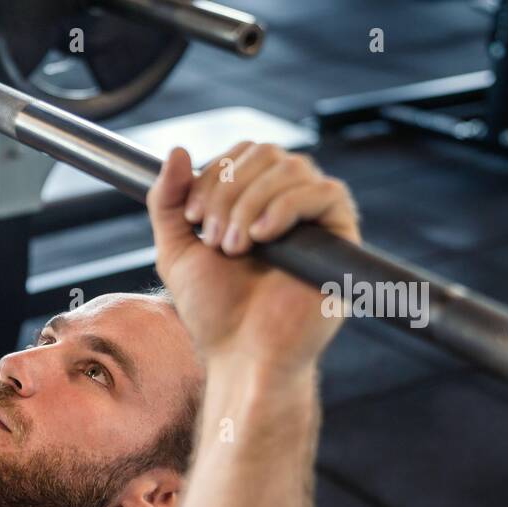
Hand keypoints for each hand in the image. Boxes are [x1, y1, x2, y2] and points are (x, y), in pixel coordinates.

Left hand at [146, 143, 360, 376]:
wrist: (242, 354)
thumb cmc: (214, 312)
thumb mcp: (175, 251)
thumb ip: (168, 202)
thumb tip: (177, 150)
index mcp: (253, 202)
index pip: (242, 153)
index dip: (214, 174)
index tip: (192, 217)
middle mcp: (287, 204)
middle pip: (266, 153)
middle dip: (228, 190)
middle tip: (213, 238)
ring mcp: (314, 219)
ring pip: (292, 167)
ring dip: (250, 203)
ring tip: (234, 247)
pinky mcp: (340, 237)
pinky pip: (324, 192)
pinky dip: (286, 206)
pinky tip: (264, 237)